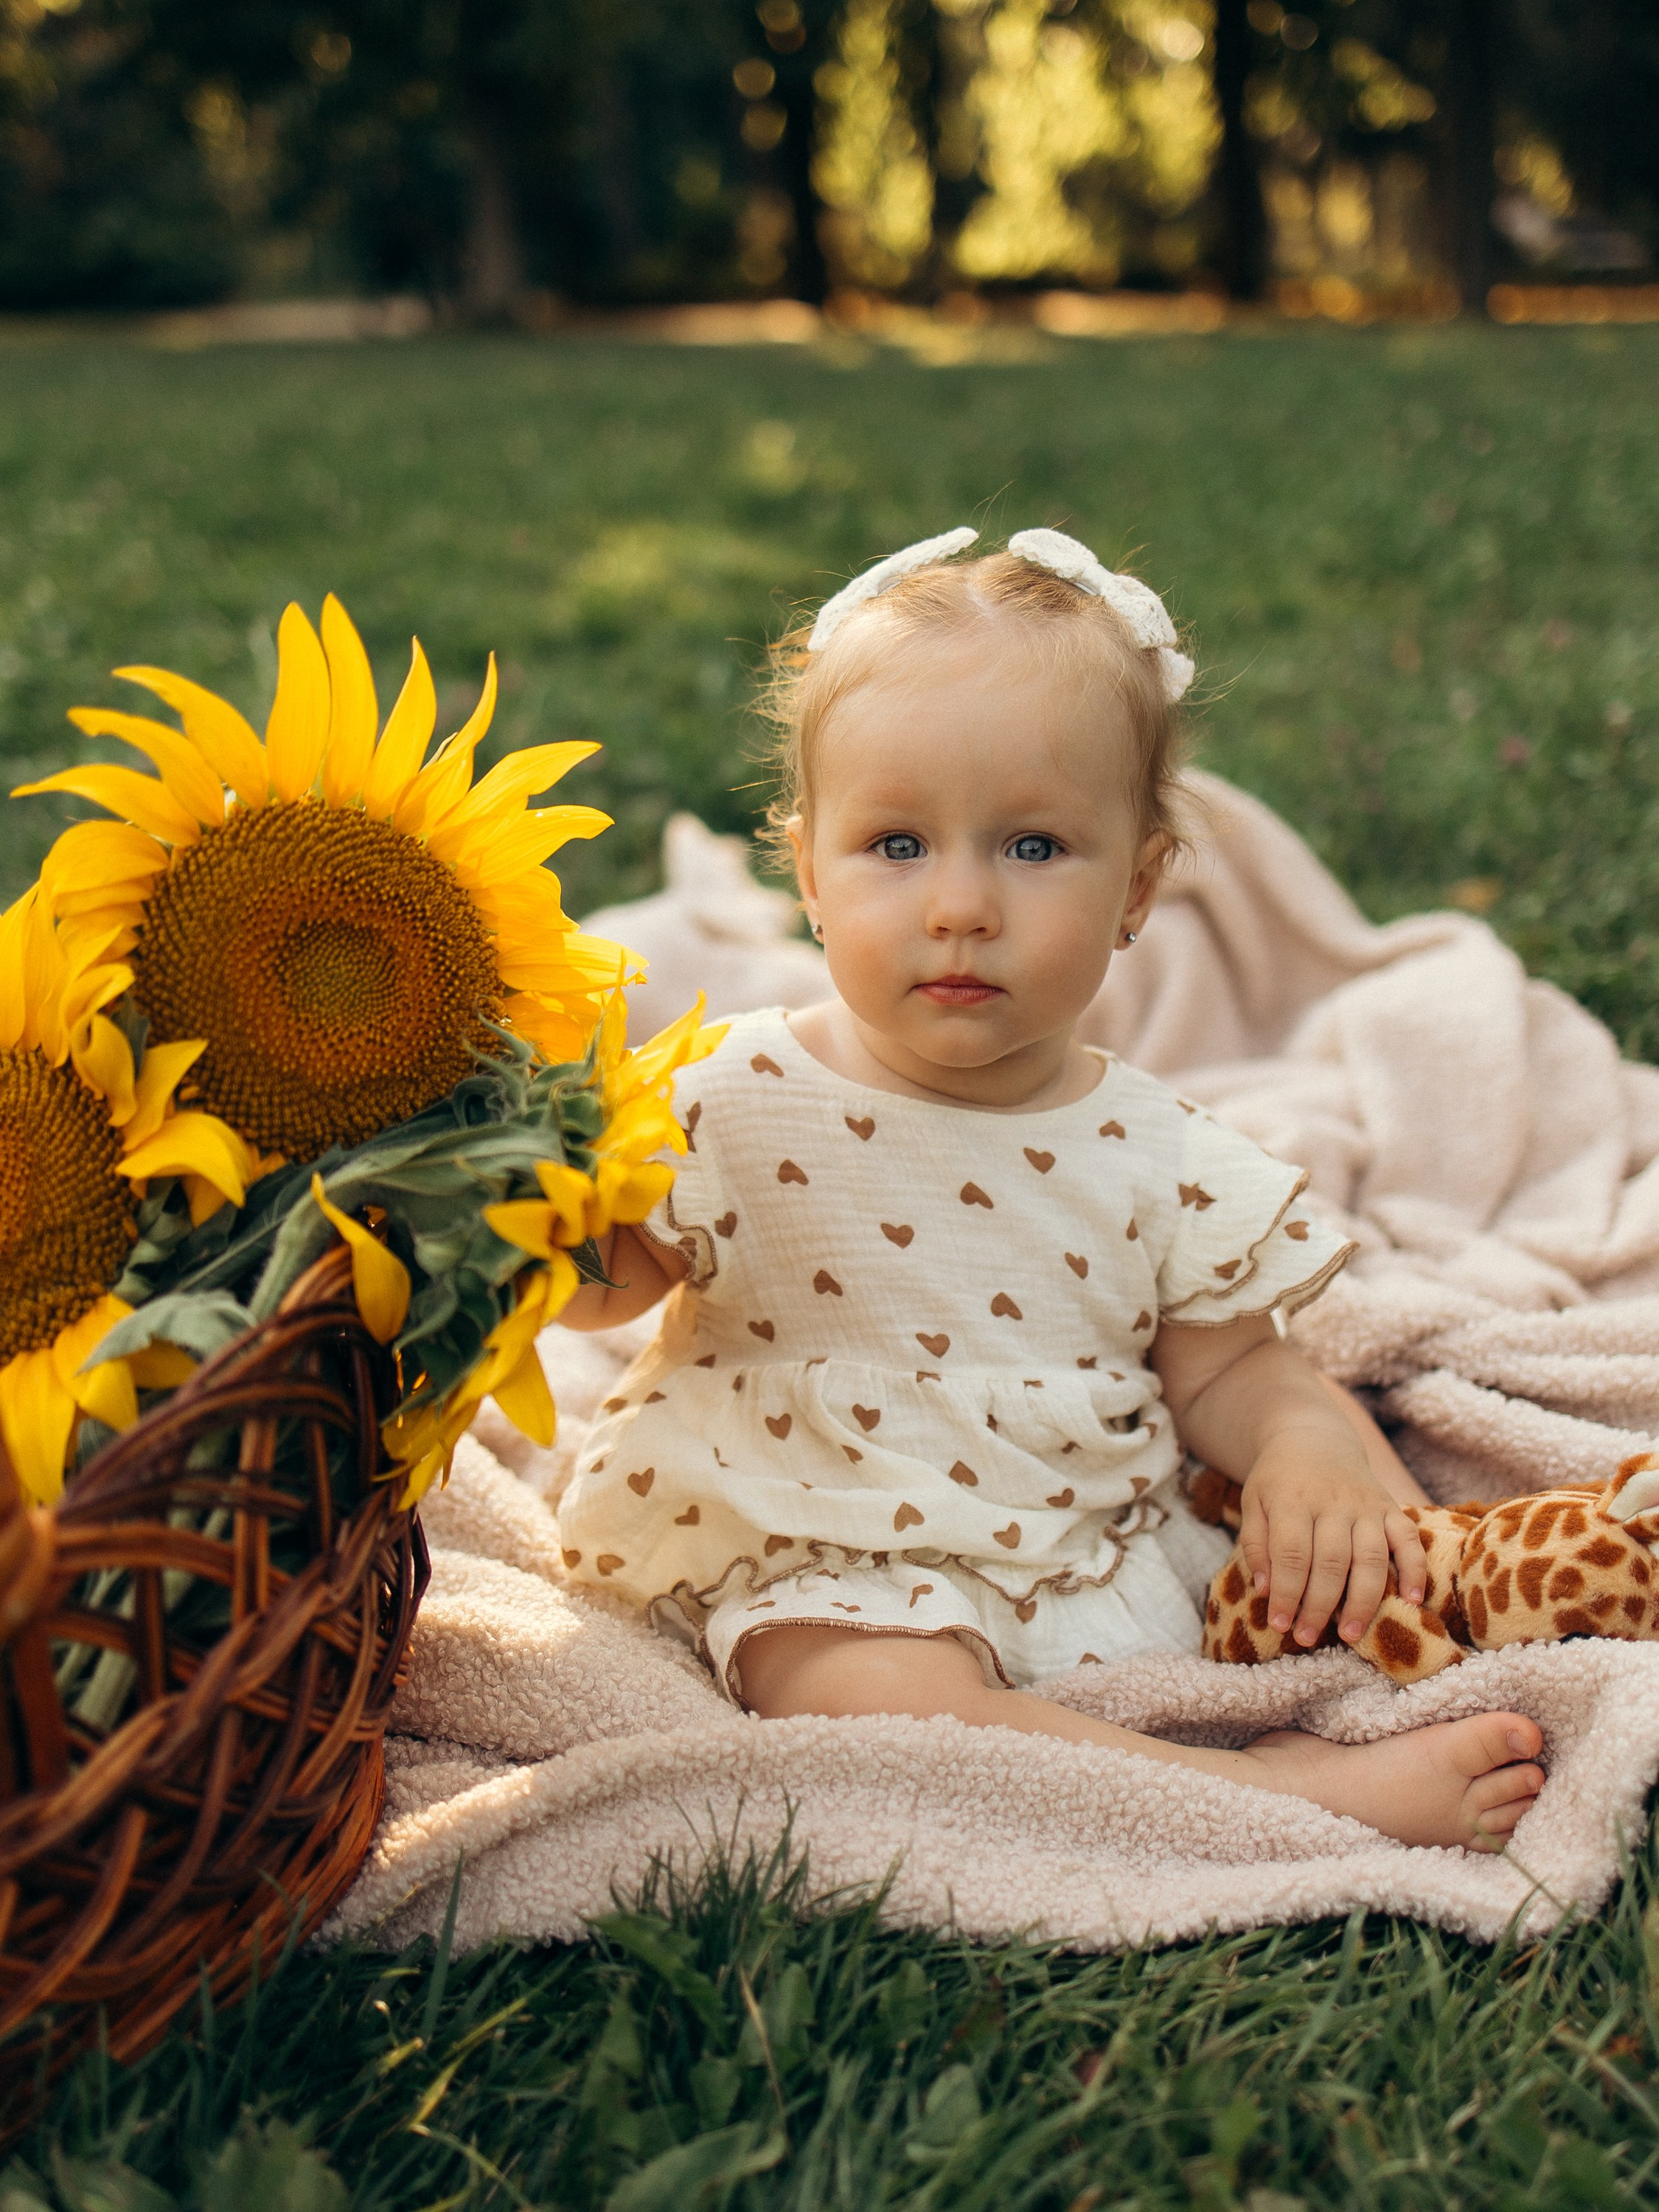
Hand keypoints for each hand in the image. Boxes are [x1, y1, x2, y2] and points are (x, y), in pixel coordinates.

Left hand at [1238, 1429, 1428, 1648]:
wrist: (1313, 1437)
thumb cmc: (1278, 1480)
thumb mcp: (1254, 1502)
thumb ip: (1256, 1545)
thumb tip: (1266, 1590)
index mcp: (1293, 1501)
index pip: (1292, 1554)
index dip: (1287, 1594)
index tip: (1279, 1624)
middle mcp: (1333, 1504)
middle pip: (1331, 1562)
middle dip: (1319, 1606)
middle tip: (1306, 1638)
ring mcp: (1366, 1506)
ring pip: (1371, 1558)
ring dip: (1362, 1600)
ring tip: (1349, 1634)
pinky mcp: (1390, 1508)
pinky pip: (1408, 1539)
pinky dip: (1415, 1569)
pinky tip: (1412, 1599)